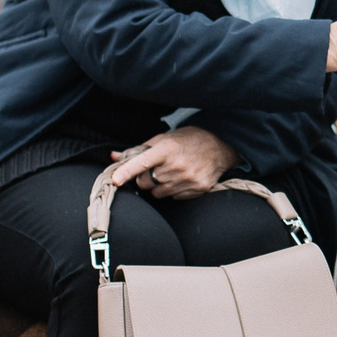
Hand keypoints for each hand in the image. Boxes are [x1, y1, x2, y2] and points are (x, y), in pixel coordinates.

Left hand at [109, 126, 237, 198]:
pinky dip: (173, 190)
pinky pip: (172, 198)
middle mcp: (177, 165)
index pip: (142, 162)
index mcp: (167, 148)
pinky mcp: (197, 189)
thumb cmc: (190, 140)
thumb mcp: (165, 138)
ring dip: (159, 185)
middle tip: (156, 168)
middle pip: (145, 182)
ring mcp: (188, 179)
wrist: (221, 148)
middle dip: (145, 177)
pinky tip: (182, 179)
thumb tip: (114, 157)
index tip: (115, 180)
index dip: (126, 171)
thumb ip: (139, 150)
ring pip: (157, 193)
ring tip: (171, 172)